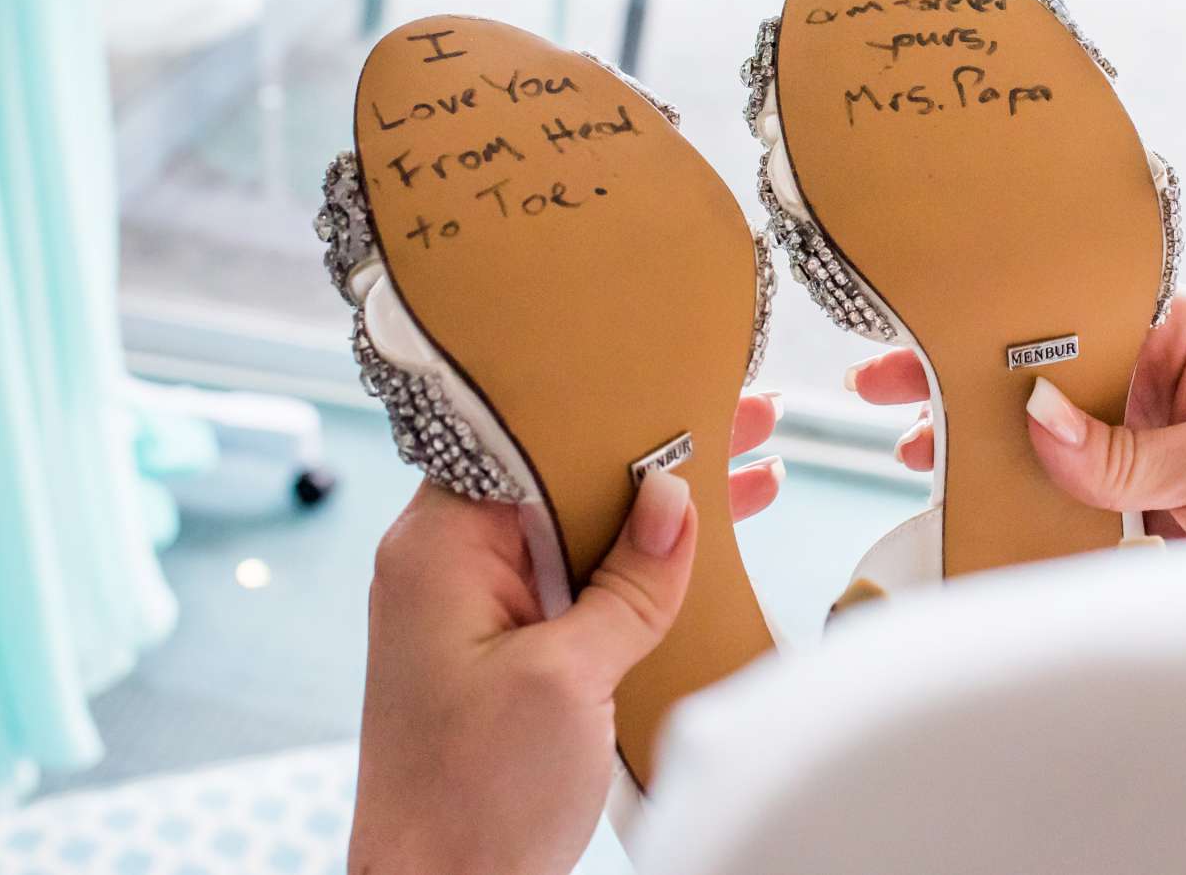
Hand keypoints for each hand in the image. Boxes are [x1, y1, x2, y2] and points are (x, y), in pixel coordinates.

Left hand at [348, 393, 784, 874]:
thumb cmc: (470, 801)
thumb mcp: (567, 680)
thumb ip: (625, 585)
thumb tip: (671, 501)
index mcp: (439, 546)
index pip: (524, 438)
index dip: (604, 409)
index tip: (677, 385)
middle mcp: (447, 563)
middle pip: (557, 476)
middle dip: (648, 450)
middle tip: (737, 417)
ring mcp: (472, 607)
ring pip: (574, 528)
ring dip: (652, 510)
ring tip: (746, 469)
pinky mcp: (500, 647)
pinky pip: (572, 581)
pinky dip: (632, 566)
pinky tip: (701, 550)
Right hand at [851, 289, 1185, 537]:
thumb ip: (1127, 448)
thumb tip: (1038, 417)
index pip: (1090, 301)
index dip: (1016, 311)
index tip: (946, 322)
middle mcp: (1168, 368)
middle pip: (1052, 355)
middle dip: (974, 368)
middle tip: (888, 377)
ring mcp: (1146, 426)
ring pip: (1044, 415)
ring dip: (978, 426)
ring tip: (908, 438)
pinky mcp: (1130, 483)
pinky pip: (1056, 469)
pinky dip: (1007, 475)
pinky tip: (958, 479)